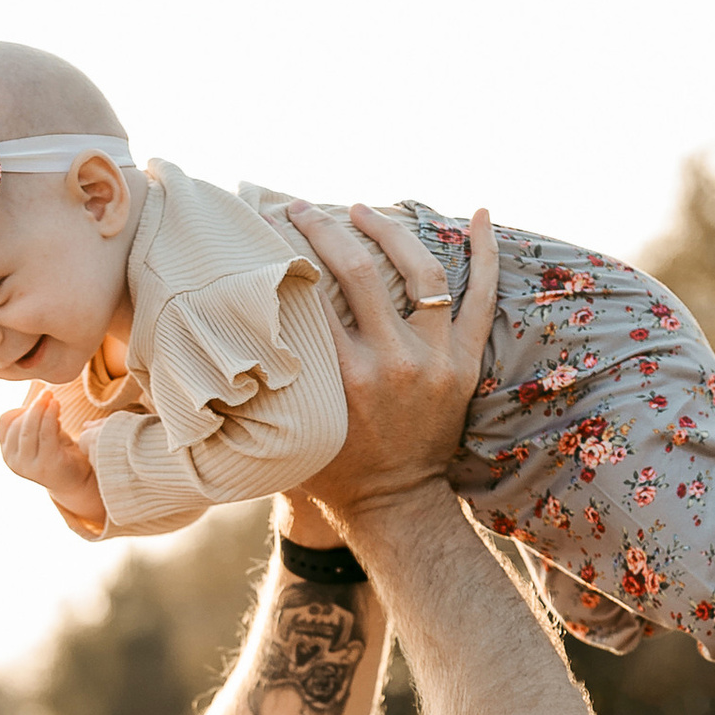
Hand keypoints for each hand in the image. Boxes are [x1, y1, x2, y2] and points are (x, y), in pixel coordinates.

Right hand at [0, 389, 107, 539]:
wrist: (76, 479)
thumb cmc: (57, 451)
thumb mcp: (38, 434)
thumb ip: (31, 420)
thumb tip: (37, 398)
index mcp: (8, 453)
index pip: (5, 422)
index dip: (21, 407)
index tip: (39, 402)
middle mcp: (14, 462)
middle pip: (17, 425)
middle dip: (33, 406)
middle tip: (47, 393)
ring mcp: (29, 466)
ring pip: (29, 428)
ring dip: (41, 409)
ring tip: (52, 398)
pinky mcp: (47, 465)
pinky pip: (46, 434)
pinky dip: (50, 416)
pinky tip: (57, 406)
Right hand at [281, 200, 495, 536]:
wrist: (395, 504)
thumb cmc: (333, 470)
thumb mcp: (293, 429)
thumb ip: (270, 389)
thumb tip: (230, 345)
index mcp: (344, 376)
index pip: (313, 293)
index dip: (289, 251)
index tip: (272, 225)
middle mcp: (391, 361)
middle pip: (360, 271)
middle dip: (327, 229)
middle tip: (305, 209)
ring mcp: (434, 359)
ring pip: (422, 272)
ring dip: (391, 231)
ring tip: (365, 210)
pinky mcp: (463, 362)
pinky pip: (481, 297)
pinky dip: (485, 253)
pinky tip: (481, 214)